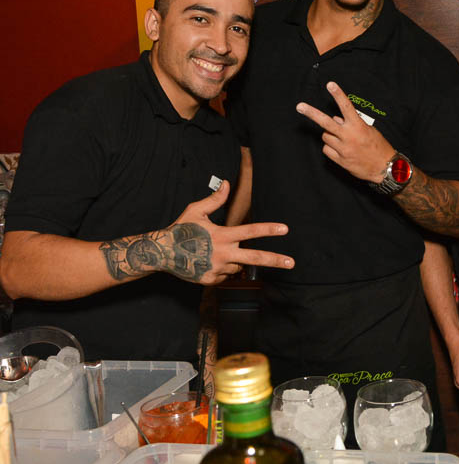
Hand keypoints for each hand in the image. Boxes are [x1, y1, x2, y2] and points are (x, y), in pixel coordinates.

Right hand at [166, 180, 293, 284]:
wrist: (161, 254)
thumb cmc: (180, 229)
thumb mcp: (196, 211)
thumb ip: (215, 199)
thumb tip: (226, 183)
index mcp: (222, 235)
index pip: (250, 231)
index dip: (268, 229)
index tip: (285, 229)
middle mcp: (223, 254)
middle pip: (255, 258)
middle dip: (276, 260)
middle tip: (292, 262)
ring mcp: (218, 269)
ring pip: (238, 266)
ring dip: (234, 261)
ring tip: (214, 253)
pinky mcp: (211, 280)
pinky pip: (226, 275)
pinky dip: (222, 269)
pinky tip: (208, 262)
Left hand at [296, 81, 394, 182]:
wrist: (384, 169)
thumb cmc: (379, 148)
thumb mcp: (369, 131)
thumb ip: (351, 123)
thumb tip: (336, 118)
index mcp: (358, 127)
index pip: (346, 107)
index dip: (338, 95)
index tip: (330, 85)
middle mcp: (349, 137)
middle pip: (325, 122)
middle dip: (312, 113)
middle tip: (300, 106)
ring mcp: (343, 149)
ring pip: (326, 136)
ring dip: (330, 135)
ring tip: (341, 138)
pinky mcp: (340, 160)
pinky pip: (326, 149)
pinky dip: (330, 147)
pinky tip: (340, 149)